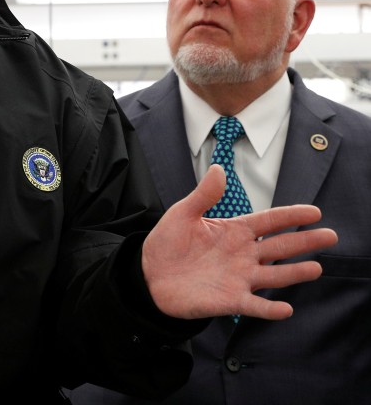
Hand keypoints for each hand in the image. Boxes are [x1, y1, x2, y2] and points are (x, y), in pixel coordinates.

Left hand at [142, 164, 337, 319]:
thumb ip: (203, 195)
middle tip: (330, 236)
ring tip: (316, 268)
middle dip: (305, 242)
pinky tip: (286, 308)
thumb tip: (219, 169)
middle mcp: (243, 255)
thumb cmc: (168, 243)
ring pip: (274, 276)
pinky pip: (254, 306)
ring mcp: (239, 278)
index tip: (314, 211)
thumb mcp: (182, 214)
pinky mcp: (230, 301)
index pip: (269, 221)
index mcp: (234, 231)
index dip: (290, 216)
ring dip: (294, 274)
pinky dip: (270, 309)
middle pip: (280, 247)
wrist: (150, 275)